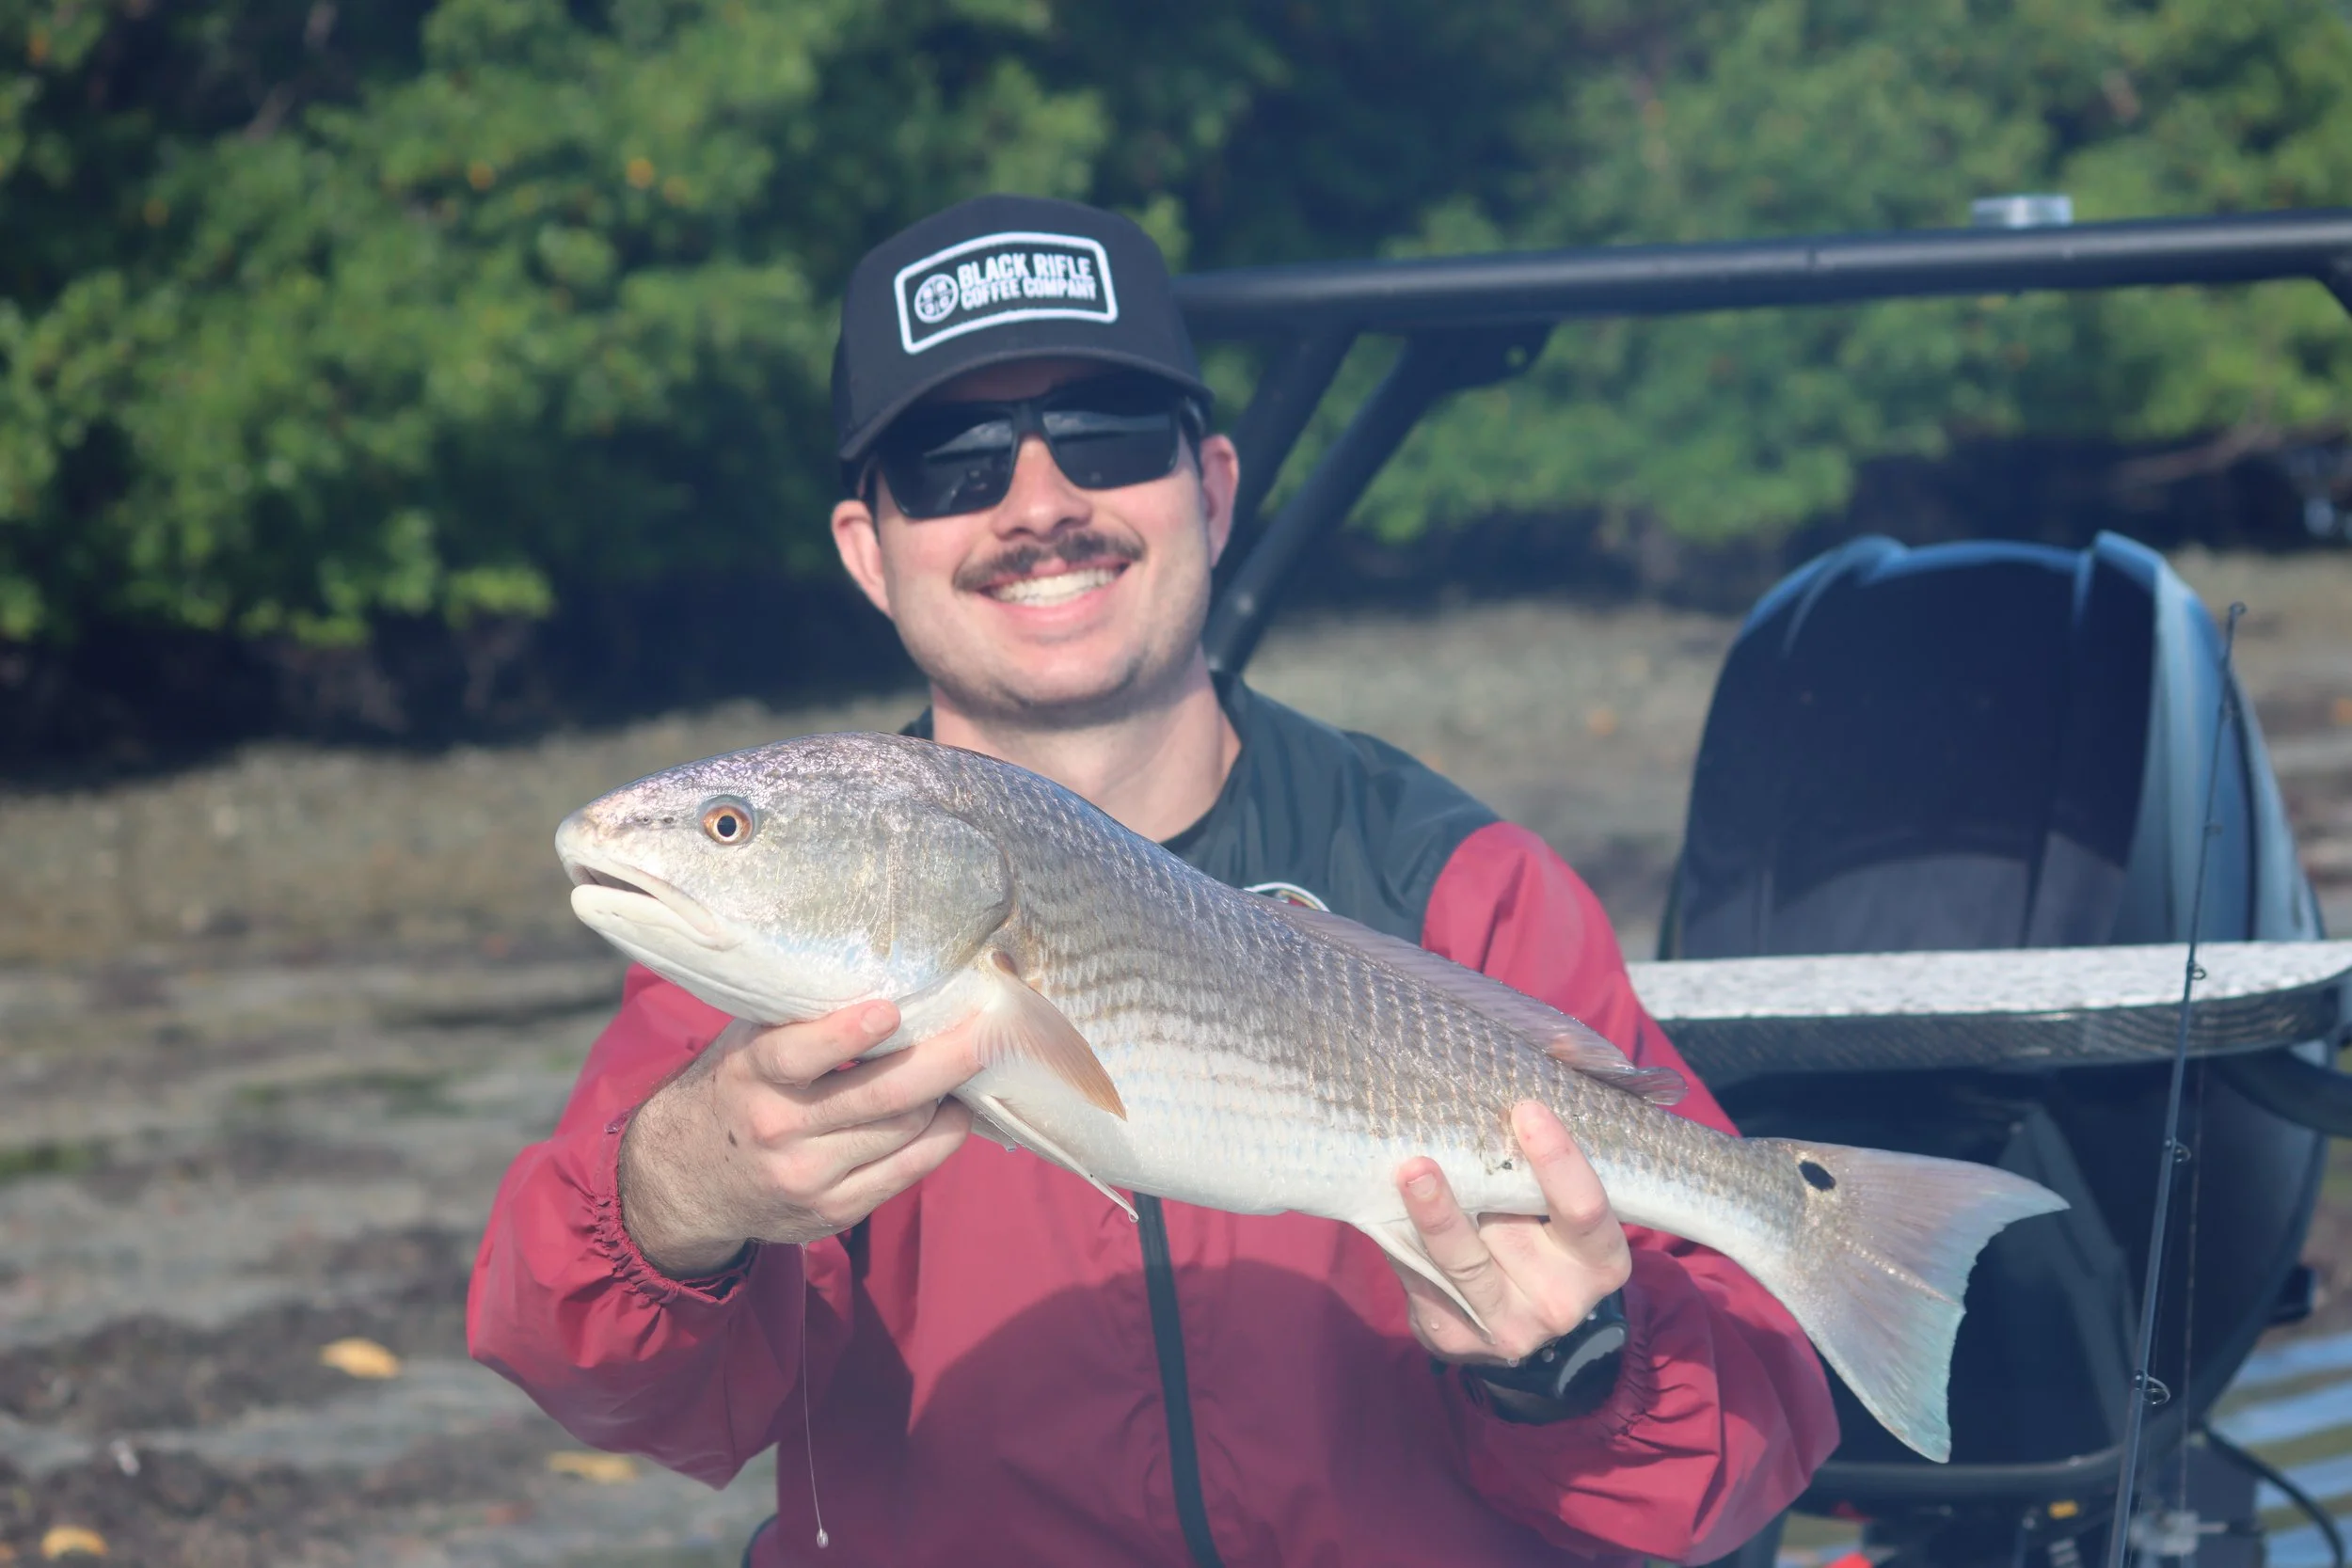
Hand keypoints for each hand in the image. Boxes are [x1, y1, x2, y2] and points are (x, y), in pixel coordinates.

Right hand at [618, 1001, 980, 1276]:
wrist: (684, 1181)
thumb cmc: (735, 1089)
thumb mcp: (745, 1045)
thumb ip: (799, 1018)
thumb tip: (886, 974)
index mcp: (751, 1075)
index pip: (798, 1054)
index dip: (848, 1033)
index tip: (891, 1010)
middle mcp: (778, 1129)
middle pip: (881, 1097)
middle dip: (944, 1061)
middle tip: (987, 1032)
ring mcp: (807, 1177)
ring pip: (904, 1131)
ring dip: (947, 1096)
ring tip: (967, 1065)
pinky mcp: (833, 1212)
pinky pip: (907, 1172)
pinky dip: (941, 1137)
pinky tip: (953, 1111)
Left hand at [1387, 1101, 1632, 1368]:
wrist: (1517, 1314)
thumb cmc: (1541, 1229)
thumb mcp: (1561, 1194)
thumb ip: (1555, 1129)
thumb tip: (1555, 1041)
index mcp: (1601, 1260)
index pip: (1587, 1211)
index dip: (1560, 1162)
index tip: (1526, 1109)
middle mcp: (1562, 1301)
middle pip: (1513, 1236)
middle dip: (1474, 1189)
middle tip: (1434, 1151)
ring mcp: (1509, 1328)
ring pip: (1464, 1266)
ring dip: (1434, 1218)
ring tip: (1408, 1172)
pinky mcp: (1455, 1341)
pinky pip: (1423, 1283)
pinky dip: (1403, 1240)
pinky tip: (1387, 1206)